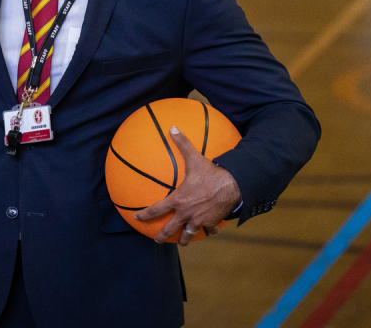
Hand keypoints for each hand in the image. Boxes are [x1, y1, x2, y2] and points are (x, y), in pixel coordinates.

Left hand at [134, 126, 240, 245]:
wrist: (233, 186)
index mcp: (177, 200)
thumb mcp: (194, 158)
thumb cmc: (211, 173)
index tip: (137, 217)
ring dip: (184, 239)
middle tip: (156, 240)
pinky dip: (207, 230)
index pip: (156, 210)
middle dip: (162, 236)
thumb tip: (172, 128)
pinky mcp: (212, 223)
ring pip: (189, 234)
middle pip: (170, 229)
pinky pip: (208, 230)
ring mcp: (199, 220)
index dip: (144, 215)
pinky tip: (208, 229)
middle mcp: (185, 214)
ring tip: (182, 242)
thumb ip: (182, 144)